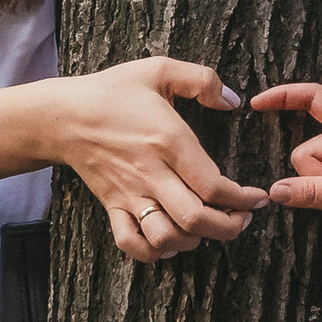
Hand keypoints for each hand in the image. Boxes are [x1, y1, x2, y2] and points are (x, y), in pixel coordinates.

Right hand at [47, 57, 264, 260]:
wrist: (64, 115)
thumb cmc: (113, 91)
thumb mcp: (159, 69)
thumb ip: (202, 80)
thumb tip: (234, 101)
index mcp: (169, 141)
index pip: (213, 185)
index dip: (242, 199)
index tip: (257, 199)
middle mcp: (151, 173)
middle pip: (195, 218)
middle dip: (228, 227)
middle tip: (242, 219)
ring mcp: (129, 194)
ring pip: (165, 236)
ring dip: (194, 241)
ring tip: (210, 229)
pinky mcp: (112, 205)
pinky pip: (130, 242)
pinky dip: (153, 252)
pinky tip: (170, 243)